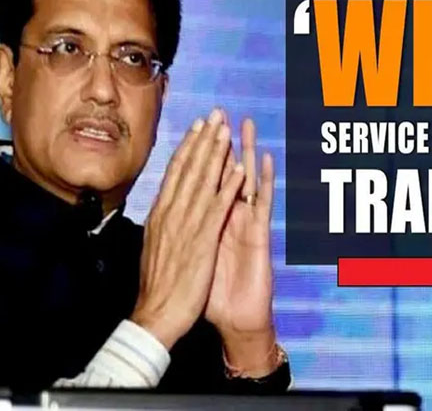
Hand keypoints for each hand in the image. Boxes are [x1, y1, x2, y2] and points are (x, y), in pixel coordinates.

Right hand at [131, 109, 243, 349]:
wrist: (155, 314)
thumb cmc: (155, 285)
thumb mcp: (152, 246)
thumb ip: (161, 224)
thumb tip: (162, 207)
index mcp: (160, 214)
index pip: (174, 173)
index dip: (187, 147)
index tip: (196, 127)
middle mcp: (171, 213)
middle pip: (189, 169)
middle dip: (203, 140)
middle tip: (214, 114)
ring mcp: (186, 225)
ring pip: (203, 181)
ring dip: (216, 154)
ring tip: (226, 130)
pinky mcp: (202, 241)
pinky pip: (218, 208)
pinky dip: (229, 188)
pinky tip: (239, 170)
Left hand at [205, 118, 278, 375]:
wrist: (232, 318)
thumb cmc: (209, 290)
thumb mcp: (191, 255)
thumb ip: (185, 232)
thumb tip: (169, 215)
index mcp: (208, 218)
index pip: (202, 179)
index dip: (199, 153)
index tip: (194, 127)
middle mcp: (228, 216)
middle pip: (224, 172)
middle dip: (220, 142)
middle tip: (220, 113)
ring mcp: (245, 224)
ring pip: (245, 181)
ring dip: (245, 151)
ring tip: (244, 125)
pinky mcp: (258, 237)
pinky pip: (260, 205)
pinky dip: (262, 182)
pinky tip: (263, 160)